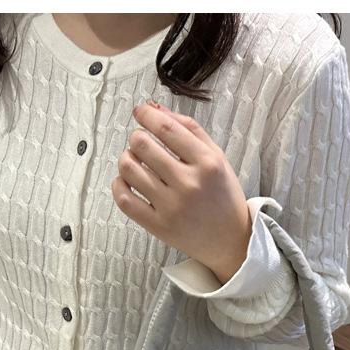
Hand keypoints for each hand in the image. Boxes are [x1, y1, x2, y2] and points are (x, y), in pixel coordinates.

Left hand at [111, 100, 252, 285]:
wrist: (231, 241)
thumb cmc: (223, 196)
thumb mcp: (217, 157)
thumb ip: (189, 129)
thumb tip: (154, 108)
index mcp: (207, 163)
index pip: (166, 129)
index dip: (146, 115)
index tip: (140, 112)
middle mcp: (189, 184)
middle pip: (143, 145)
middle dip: (137, 138)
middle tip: (142, 143)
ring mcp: (172, 207)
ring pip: (129, 169)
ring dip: (126, 158)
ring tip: (134, 161)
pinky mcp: (159, 226)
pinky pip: (125, 200)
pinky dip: (118, 185)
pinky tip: (127, 181)